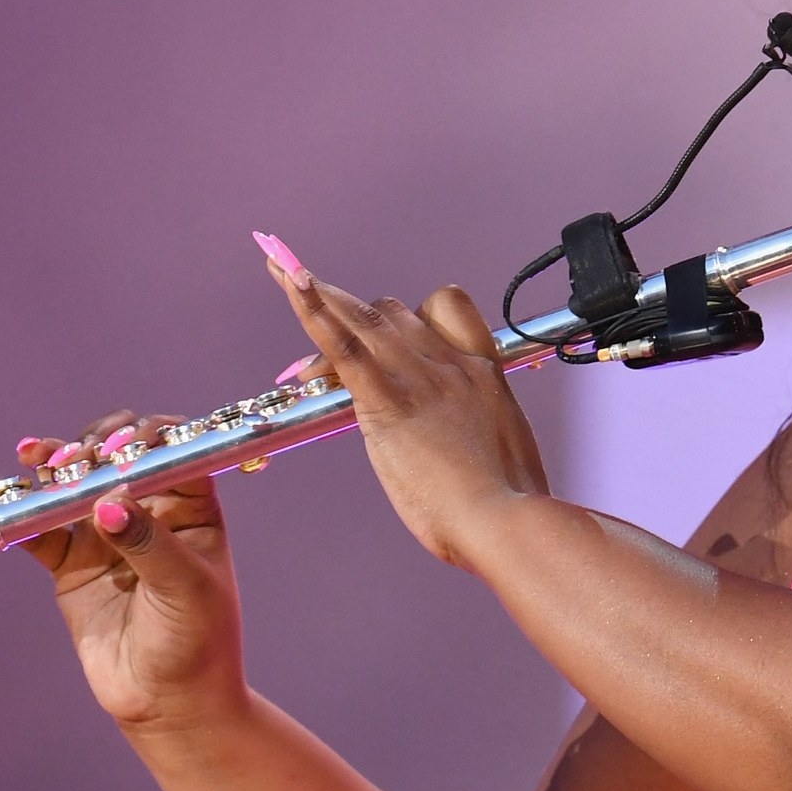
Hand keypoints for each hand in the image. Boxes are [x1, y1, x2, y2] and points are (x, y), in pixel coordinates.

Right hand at [12, 413, 242, 730]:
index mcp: (192, 509)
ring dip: (52, 466)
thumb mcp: (185, 589)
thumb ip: (148, 542)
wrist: (169, 704)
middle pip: (115, 459)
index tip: (124, 444)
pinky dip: (16, 510)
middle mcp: (148, 513)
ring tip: (36, 457)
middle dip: (93, 447)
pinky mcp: (70, 565)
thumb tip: (108, 502)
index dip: (148, 438)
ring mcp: (105, 536)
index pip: (172, 452)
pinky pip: (38, 529)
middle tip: (77, 458)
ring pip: (73, 486)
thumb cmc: (197, 643)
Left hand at [261, 238, 549, 568]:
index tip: (394, 335)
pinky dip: (311, 308)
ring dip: (317, 292)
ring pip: (363, 317)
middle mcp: (451, 364)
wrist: (506, 522)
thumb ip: (485, 439)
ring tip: (280, 268)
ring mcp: (419, 379)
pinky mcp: (388, 402)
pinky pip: (343, 345)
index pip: (448, 308)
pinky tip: (288, 278)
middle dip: (353, 319)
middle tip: (316, 348)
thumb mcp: (508, 457)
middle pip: (394, 312)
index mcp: (483, 375)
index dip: (414, 313)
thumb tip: (475, 456)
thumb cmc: (512, 508)